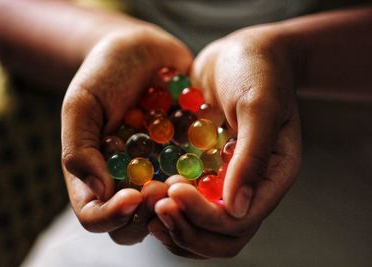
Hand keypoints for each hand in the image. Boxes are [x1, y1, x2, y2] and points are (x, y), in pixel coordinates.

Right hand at [61, 25, 192, 243]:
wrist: (143, 51)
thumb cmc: (105, 73)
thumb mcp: (83, 103)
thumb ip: (80, 149)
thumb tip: (99, 192)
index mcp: (94, 175)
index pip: (95, 216)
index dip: (112, 216)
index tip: (132, 196)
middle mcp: (126, 182)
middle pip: (134, 223)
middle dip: (149, 213)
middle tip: (162, 189)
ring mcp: (157, 174)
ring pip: (167, 210)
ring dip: (178, 203)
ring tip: (184, 179)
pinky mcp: (184, 161)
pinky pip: (196, 183)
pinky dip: (202, 182)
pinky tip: (208, 166)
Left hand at [150, 26, 301, 257]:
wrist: (242, 54)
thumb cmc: (258, 71)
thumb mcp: (259, 106)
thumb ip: (252, 155)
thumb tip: (236, 208)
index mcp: (272, 178)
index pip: (239, 221)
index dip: (204, 216)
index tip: (174, 189)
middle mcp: (250, 188)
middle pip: (221, 238)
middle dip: (186, 228)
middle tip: (154, 206)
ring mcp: (225, 183)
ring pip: (200, 229)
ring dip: (172, 225)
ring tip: (145, 203)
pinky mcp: (205, 172)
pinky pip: (185, 205)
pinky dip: (165, 207)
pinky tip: (145, 191)